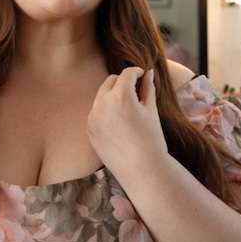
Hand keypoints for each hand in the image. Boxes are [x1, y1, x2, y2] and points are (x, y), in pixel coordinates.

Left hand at [87, 67, 168, 183]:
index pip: (126, 74)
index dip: (136, 72)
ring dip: (113, 96)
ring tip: (128, 109)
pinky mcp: (89, 127)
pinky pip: (96, 111)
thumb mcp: (151, 111)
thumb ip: (147, 88)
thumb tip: (148, 73)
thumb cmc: (151, 139)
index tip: (142, 75)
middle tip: (135, 90)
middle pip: (110, 81)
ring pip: (101, 95)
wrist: (141, 169)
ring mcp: (93, 116)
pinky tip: (119, 123)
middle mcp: (103, 103)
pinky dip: (106, 111)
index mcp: (121, 96)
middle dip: (122, 82)